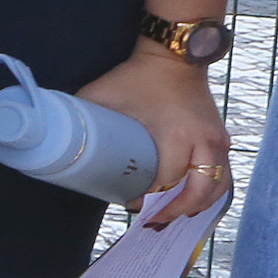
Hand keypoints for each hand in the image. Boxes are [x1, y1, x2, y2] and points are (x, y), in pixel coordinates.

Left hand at [77, 45, 235, 228]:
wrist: (175, 56)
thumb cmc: (136, 76)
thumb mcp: (102, 94)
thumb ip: (82, 117)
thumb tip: (54, 138)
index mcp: (177, 134)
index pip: (167, 179)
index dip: (150, 198)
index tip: (131, 205)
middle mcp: (204, 141)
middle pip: (199, 192)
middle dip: (177, 211)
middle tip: (153, 221)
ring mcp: (218, 140)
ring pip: (219, 187)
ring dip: (198, 206)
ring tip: (173, 216)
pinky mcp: (221, 139)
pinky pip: (223, 174)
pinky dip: (211, 192)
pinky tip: (193, 202)